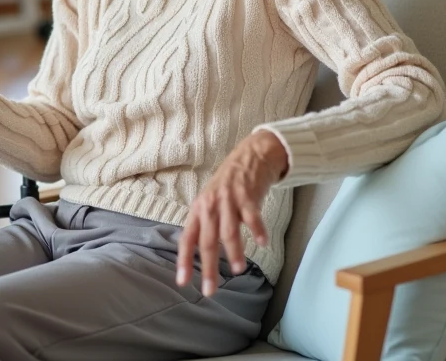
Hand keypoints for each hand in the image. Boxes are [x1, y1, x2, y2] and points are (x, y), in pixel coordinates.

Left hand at [176, 131, 289, 296]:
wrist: (249, 156)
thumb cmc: (229, 184)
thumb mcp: (210, 202)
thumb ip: (206, 224)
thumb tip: (202, 254)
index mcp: (198, 210)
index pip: (187, 239)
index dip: (184, 261)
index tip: (183, 282)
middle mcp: (210, 206)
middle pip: (207, 241)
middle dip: (209, 268)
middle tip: (211, 290)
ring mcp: (229, 200)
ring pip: (229, 232)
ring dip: (234, 252)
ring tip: (238, 269)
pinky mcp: (247, 195)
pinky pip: (252, 216)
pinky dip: (258, 231)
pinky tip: (262, 243)